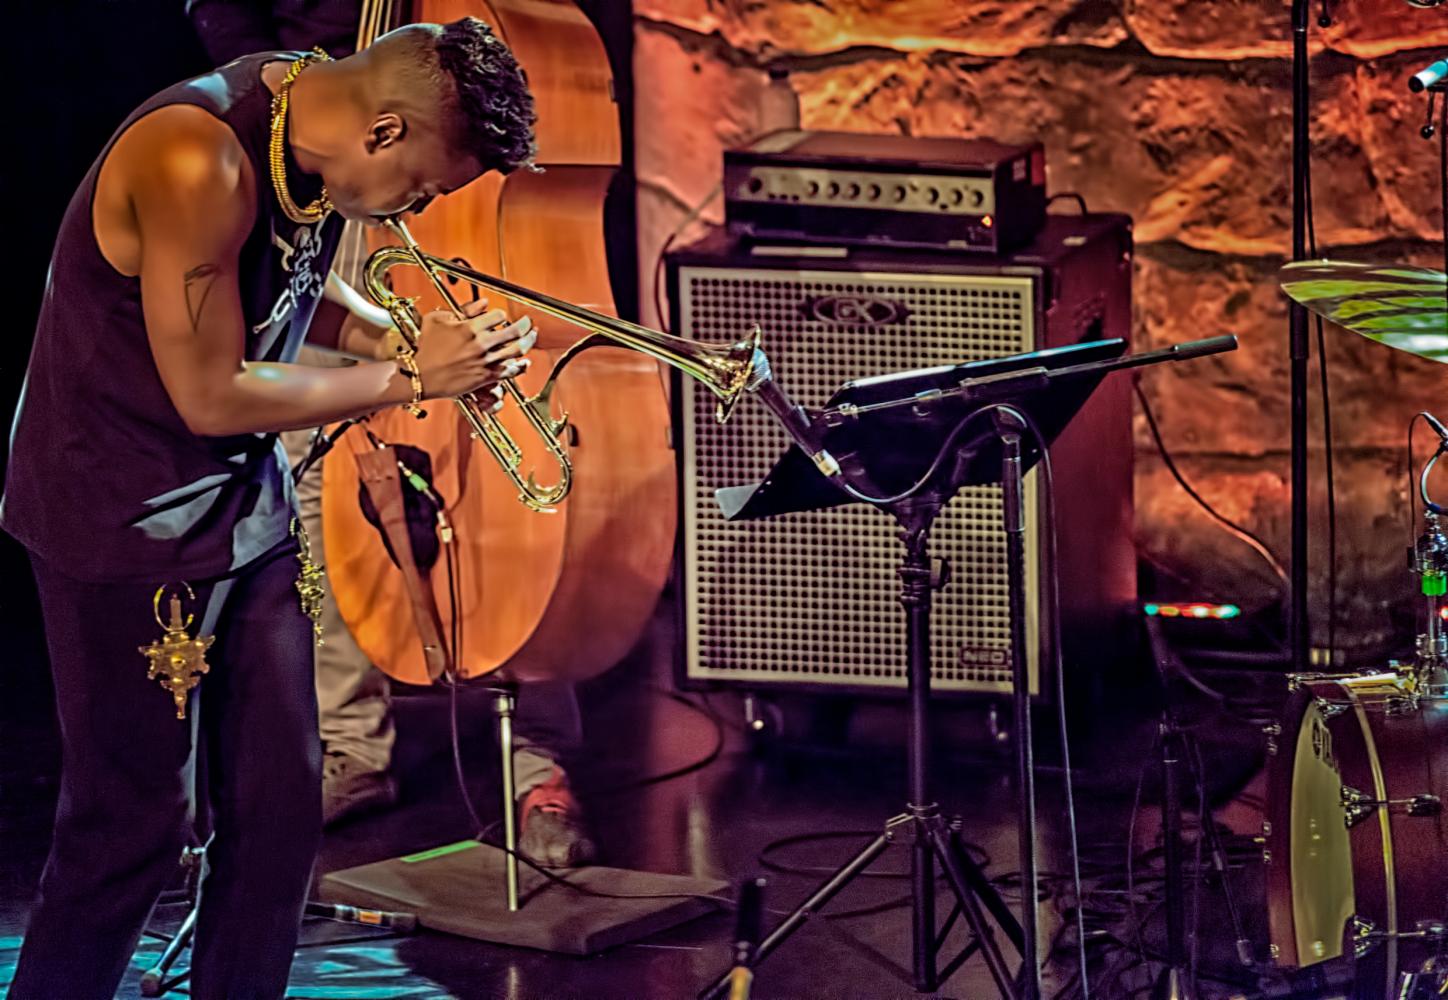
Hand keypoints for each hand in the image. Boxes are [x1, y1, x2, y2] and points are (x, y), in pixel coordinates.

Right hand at [411, 299, 535, 402]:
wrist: (421, 376)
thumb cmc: (426, 348)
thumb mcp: (438, 320)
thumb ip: (464, 309)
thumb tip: (483, 303)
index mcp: (470, 328)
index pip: (498, 316)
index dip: (501, 315)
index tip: (501, 317)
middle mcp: (481, 344)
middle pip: (514, 332)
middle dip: (525, 325)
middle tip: (528, 323)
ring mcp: (485, 362)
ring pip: (517, 350)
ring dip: (528, 342)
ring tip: (532, 336)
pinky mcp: (486, 377)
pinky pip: (510, 371)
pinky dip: (520, 366)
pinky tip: (524, 362)